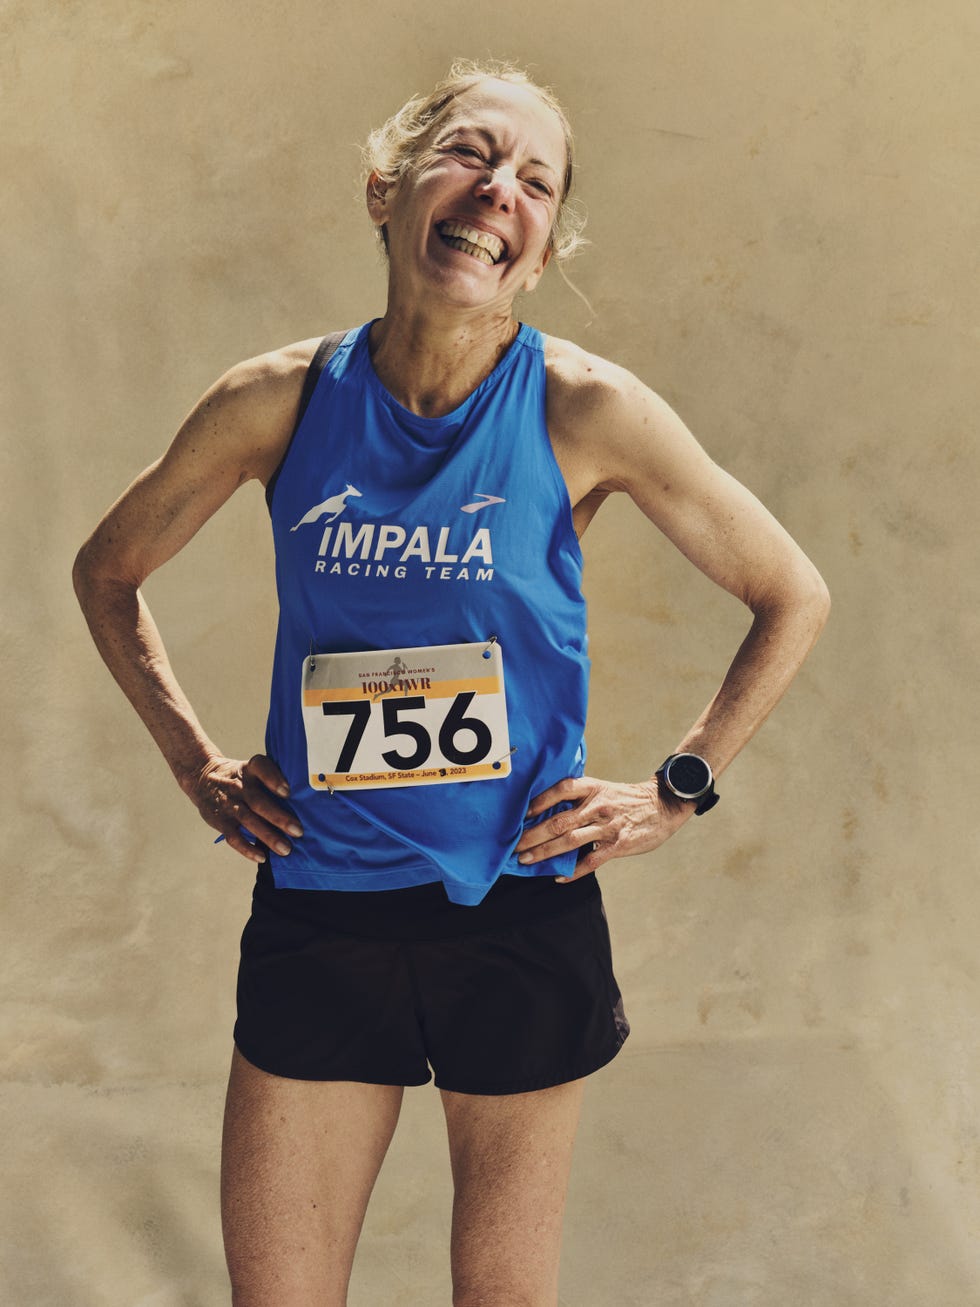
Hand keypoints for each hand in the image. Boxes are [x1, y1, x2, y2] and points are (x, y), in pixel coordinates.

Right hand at [182, 754, 302, 862]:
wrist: (203, 777)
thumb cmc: (240, 777)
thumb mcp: (251, 769)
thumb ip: (271, 778)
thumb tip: (304, 799)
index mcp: (249, 770)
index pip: (261, 768)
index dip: (273, 778)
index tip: (287, 792)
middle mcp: (239, 786)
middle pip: (258, 802)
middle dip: (278, 817)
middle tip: (298, 831)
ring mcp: (229, 805)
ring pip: (249, 821)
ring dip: (268, 837)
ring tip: (285, 849)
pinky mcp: (220, 822)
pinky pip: (233, 838)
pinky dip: (247, 849)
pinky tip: (262, 857)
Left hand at [515, 774, 693, 882]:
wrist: (662, 806)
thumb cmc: (625, 799)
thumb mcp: (602, 788)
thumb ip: (579, 796)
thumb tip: (545, 809)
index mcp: (593, 788)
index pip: (561, 789)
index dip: (540, 800)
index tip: (522, 813)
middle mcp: (598, 806)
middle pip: (559, 821)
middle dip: (533, 835)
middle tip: (514, 845)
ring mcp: (607, 827)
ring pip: (570, 841)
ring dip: (544, 852)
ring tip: (525, 859)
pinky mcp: (617, 845)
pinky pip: (591, 861)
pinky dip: (574, 871)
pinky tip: (559, 877)